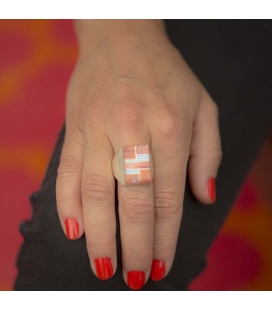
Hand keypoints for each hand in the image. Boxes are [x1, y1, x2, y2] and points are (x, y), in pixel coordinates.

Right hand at [56, 20, 221, 289]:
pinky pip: (68, 171)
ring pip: (96, 192)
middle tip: (134, 277)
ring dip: (100, 235)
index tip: (162, 264)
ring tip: (103, 266)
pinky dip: (68, 203)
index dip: (165, 236)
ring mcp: (99, 128)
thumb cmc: (166, 74)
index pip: (166, 196)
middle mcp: (133, 130)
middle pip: (132, 202)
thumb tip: (203, 197)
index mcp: (170, 127)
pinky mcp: (76, 127)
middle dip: (134, 245)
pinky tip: (74, 230)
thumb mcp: (203, 105)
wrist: (122, 39)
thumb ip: (207, 153)